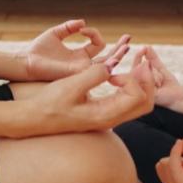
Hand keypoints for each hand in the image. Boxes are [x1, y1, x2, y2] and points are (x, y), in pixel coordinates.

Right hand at [19, 57, 155, 136]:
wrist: (35, 118)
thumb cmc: (50, 104)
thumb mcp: (71, 86)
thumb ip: (94, 74)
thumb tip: (113, 64)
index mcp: (106, 115)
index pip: (137, 96)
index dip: (131, 78)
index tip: (111, 72)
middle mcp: (111, 119)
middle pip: (146, 103)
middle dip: (147, 81)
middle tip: (138, 63)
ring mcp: (109, 117)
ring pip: (139, 102)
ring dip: (140, 82)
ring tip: (132, 66)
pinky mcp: (104, 112)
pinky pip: (127, 101)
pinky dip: (130, 86)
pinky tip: (118, 75)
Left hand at [21, 19, 131, 80]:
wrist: (27, 62)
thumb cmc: (38, 50)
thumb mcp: (56, 33)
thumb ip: (69, 27)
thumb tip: (83, 22)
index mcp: (79, 55)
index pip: (97, 45)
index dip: (94, 33)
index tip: (82, 29)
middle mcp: (83, 64)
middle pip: (108, 57)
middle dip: (119, 47)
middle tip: (129, 38)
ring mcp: (82, 69)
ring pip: (107, 64)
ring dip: (118, 54)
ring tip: (128, 45)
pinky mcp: (78, 73)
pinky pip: (97, 69)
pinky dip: (109, 62)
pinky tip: (117, 54)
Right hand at [114, 46, 182, 107]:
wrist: (178, 96)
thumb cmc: (169, 84)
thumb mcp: (159, 68)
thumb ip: (152, 58)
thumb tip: (146, 46)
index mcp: (140, 79)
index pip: (135, 65)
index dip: (138, 56)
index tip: (143, 48)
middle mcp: (138, 85)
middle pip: (138, 68)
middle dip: (150, 66)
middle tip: (158, 72)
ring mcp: (139, 90)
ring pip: (142, 72)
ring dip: (155, 73)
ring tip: (161, 83)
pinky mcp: (143, 93)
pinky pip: (146, 78)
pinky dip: (156, 78)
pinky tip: (160, 85)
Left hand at [156, 138, 182, 182]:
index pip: (173, 165)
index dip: (176, 151)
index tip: (181, 140)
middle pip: (165, 163)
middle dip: (178, 158)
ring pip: (163, 162)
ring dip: (175, 160)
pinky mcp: (165, 180)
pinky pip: (162, 164)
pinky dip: (171, 162)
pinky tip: (182, 170)